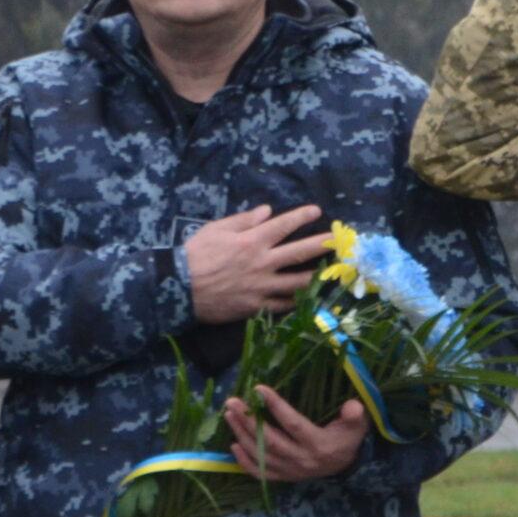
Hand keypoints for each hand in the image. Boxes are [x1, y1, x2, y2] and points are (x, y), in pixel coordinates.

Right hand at [186, 205, 328, 323]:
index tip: (317, 211)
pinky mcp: (256, 305)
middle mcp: (262, 262)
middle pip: (300, 252)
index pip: (283, 225)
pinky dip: (296, 301)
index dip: (302, 217)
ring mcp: (262, 286)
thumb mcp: (216, 229)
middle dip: (322, 245)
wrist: (178, 287)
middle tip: (339, 241)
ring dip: (318, 276)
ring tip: (333, 273)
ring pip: (298, 282)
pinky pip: (283, 304)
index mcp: (252, 240)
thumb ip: (243, 220)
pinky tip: (309, 299)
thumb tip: (267, 211)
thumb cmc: (195, 254)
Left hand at [224, 386, 369, 482]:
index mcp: (318, 444)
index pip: (293, 424)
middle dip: (248, 420)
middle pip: (270, 440)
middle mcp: (302, 460)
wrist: (347, 464)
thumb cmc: (348, 437)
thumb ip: (355, 415)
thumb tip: (352, 406)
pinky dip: (245, 461)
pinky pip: (261, 473)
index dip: (276, 406)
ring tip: (229, 415)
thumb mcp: (357, 424)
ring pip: (261, 455)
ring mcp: (291, 471)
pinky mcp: (284, 477)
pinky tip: (233, 445)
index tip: (258, 388)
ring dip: (242, 435)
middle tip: (232, 402)